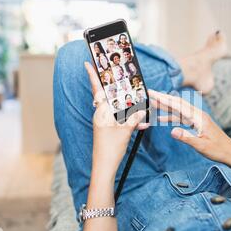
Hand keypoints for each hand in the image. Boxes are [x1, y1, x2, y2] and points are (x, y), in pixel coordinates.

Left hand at [85, 62, 148, 183]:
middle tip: (119, 74)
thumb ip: (134, 119)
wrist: (104, 167)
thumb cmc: (110, 149)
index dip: (93, 76)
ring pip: (117, 109)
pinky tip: (142, 124)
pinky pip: (120, 119)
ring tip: (139, 104)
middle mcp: (101, 115)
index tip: (88, 63)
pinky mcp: (109, 129)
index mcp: (101, 112)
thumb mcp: (124, 132)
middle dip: (115, 87)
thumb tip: (141, 110)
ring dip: (128, 107)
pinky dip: (130, 120)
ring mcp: (105, 122)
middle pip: (108, 96)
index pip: (97, 90)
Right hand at [149, 89, 230, 172]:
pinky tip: (164, 119)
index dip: (164, 99)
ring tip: (153, 105)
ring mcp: (198, 119)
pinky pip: (183, 118)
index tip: (153, 93)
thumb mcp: (201, 145)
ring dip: (167, 108)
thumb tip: (172, 131)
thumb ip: (186, 137)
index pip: (178, 105)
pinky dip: (172, 117)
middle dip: (163, 99)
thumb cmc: (218, 150)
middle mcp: (198, 115)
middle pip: (178, 103)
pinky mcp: (198, 124)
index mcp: (198, 117)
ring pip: (179, 110)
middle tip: (150, 94)